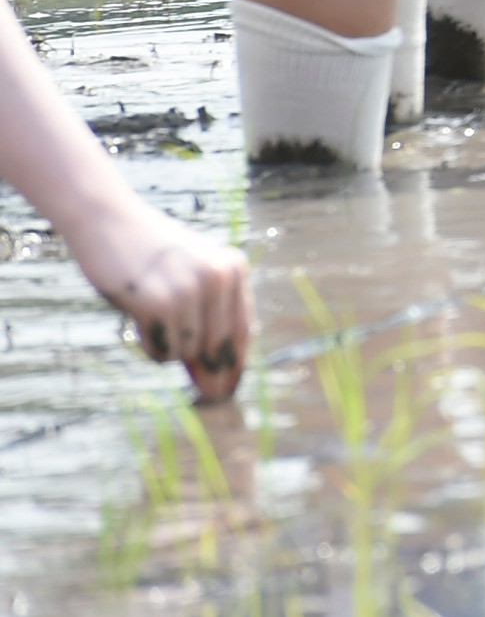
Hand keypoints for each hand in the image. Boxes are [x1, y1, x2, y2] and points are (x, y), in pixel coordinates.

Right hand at [71, 203, 249, 402]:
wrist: (109, 222)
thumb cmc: (150, 255)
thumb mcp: (189, 279)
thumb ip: (207, 320)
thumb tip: (218, 380)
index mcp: (234, 268)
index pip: (243, 331)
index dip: (236, 366)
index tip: (232, 392)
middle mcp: (218, 277)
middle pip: (216, 349)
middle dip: (207, 373)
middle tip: (208, 394)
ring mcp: (189, 290)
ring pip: (187, 353)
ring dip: (170, 350)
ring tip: (153, 324)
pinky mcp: (158, 303)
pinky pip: (162, 351)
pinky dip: (151, 347)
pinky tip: (139, 324)